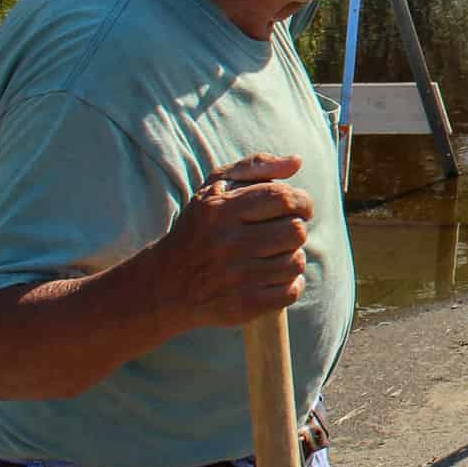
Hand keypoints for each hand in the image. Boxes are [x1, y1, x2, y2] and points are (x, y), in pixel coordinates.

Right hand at [154, 153, 314, 328]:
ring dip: (291, 258)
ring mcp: (236, 276)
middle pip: (296, 231)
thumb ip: (256, 166)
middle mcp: (228, 242)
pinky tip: (273, 278)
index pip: (284, 197)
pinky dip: (289, 285)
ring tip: (271, 256)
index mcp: (222, 209)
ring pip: (295, 262)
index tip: (297, 208)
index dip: (301, 202)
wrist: (166, 283)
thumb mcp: (216, 187)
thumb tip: (297, 161)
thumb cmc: (201, 227)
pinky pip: (290, 291)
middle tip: (280, 233)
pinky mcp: (243, 305)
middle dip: (294, 229)